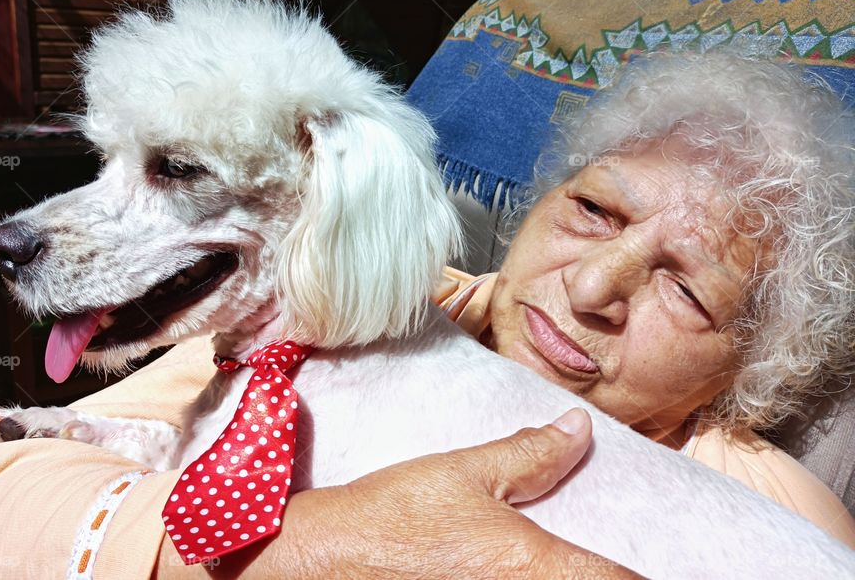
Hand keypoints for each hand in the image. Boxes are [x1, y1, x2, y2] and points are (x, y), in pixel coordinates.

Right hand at [200, 408, 640, 578]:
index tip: (669, 563)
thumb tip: (580, 429)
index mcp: (534, 566)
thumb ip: (529, 453)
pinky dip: (539, 578)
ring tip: (578, 557)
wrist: (324, 563)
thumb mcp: (464, 473)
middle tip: (608, 554)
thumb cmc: (392, 516)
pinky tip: (524, 568)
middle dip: (611, 573)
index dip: (647, 575)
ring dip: (579, 573)